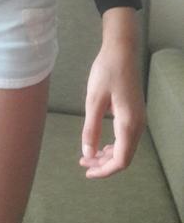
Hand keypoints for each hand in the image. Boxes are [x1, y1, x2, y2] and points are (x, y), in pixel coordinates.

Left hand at [79, 39, 146, 178]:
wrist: (122, 50)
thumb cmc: (106, 71)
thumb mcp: (94, 100)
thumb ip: (91, 129)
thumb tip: (88, 154)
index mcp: (128, 123)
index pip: (121, 159)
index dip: (104, 171)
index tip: (87, 172)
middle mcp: (138, 124)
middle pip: (124, 156)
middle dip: (104, 164)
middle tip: (83, 163)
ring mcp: (138, 118)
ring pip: (126, 147)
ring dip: (108, 154)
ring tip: (88, 155)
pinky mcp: (135, 112)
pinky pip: (126, 136)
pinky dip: (113, 144)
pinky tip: (100, 143)